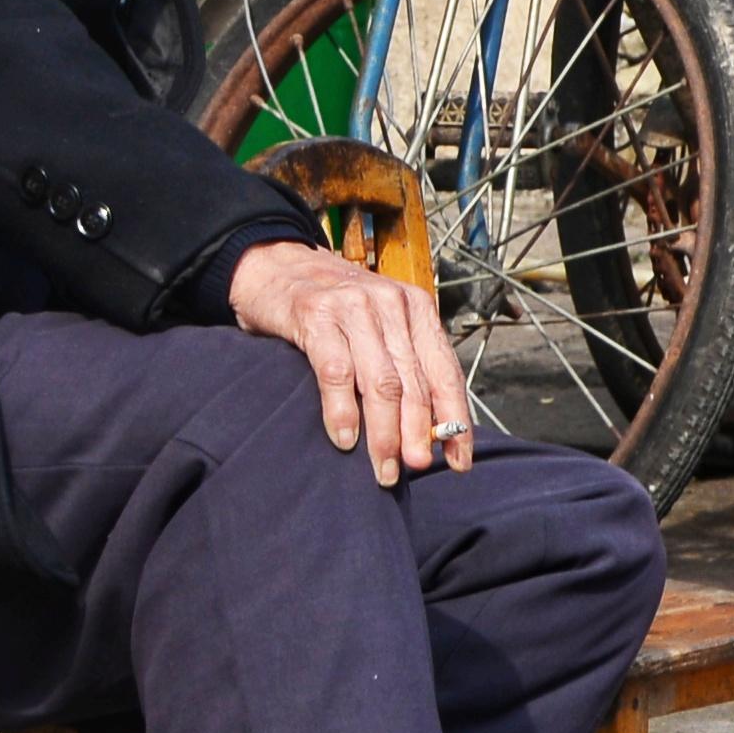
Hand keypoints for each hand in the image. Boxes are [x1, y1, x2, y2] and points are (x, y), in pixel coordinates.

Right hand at [228, 236, 474, 481]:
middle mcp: (391, 305)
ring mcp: (354, 308)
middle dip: (420, 432)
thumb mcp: (377, 324)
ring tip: (385, 468)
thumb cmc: (331, 305)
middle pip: (415, 382)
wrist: (274, 263)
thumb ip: (402, 364)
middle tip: (418, 467)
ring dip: (385, 433)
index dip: (455, 420)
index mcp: (416, 308)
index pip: (445, 372)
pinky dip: (342, 411)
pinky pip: (336, 372)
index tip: (459, 460)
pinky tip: (344, 439)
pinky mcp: (315, 317)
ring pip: (381, 383)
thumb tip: (428, 432)